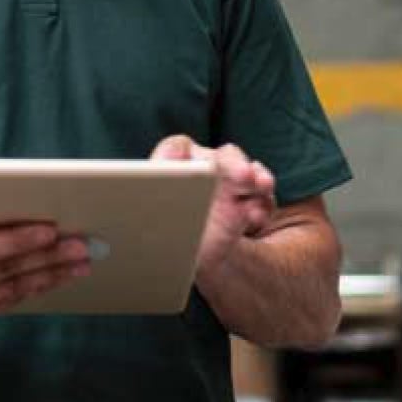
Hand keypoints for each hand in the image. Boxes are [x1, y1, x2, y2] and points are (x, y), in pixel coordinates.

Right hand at [0, 176, 89, 332]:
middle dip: (45, 258)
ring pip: (10, 290)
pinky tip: (57, 276)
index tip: (49, 229)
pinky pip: (7, 303)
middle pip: (1, 271)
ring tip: (80, 262)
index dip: (15, 239)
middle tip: (80, 245)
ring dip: (49, 275)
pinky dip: (34, 288)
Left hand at [150, 135, 275, 274]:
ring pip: (246, 170)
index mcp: (173, 164)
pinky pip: (262, 198)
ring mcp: (228, 182)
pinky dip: (263, 204)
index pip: (177, 149)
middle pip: (218, 156)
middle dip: (231, 163)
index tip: (188, 166)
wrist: (187, 253)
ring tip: (261, 185)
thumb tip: (138, 200)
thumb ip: (148, 202)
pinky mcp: (248, 202)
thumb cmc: (161, 229)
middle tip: (242, 175)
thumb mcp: (151, 219)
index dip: (181, 155)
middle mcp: (203, 166)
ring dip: (256, 176)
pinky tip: (258, 217)